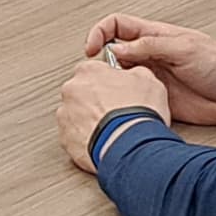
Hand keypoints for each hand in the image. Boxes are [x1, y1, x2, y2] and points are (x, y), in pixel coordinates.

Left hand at [59, 52, 174, 174]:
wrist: (131, 146)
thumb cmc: (138, 113)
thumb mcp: (149, 81)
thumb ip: (135, 73)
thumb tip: (134, 75)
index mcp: (89, 71)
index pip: (93, 69)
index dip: (108, 82)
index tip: (116, 90)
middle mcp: (71, 90)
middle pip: (81, 92)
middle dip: (95, 101)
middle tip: (114, 112)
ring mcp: (65, 115)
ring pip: (75, 114)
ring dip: (89, 120)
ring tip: (110, 130)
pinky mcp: (65, 139)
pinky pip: (74, 136)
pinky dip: (85, 139)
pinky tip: (102, 142)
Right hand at [81, 15, 215, 124]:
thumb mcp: (185, 48)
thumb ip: (150, 46)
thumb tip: (117, 49)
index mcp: (155, 36)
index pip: (116, 26)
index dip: (99, 33)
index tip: (90, 49)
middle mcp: (150, 56)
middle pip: (112, 53)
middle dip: (99, 63)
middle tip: (100, 75)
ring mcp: (152, 78)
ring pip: (119, 78)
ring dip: (110, 85)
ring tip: (109, 92)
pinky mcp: (157, 100)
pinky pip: (133, 100)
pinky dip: (124, 103)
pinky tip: (125, 106)